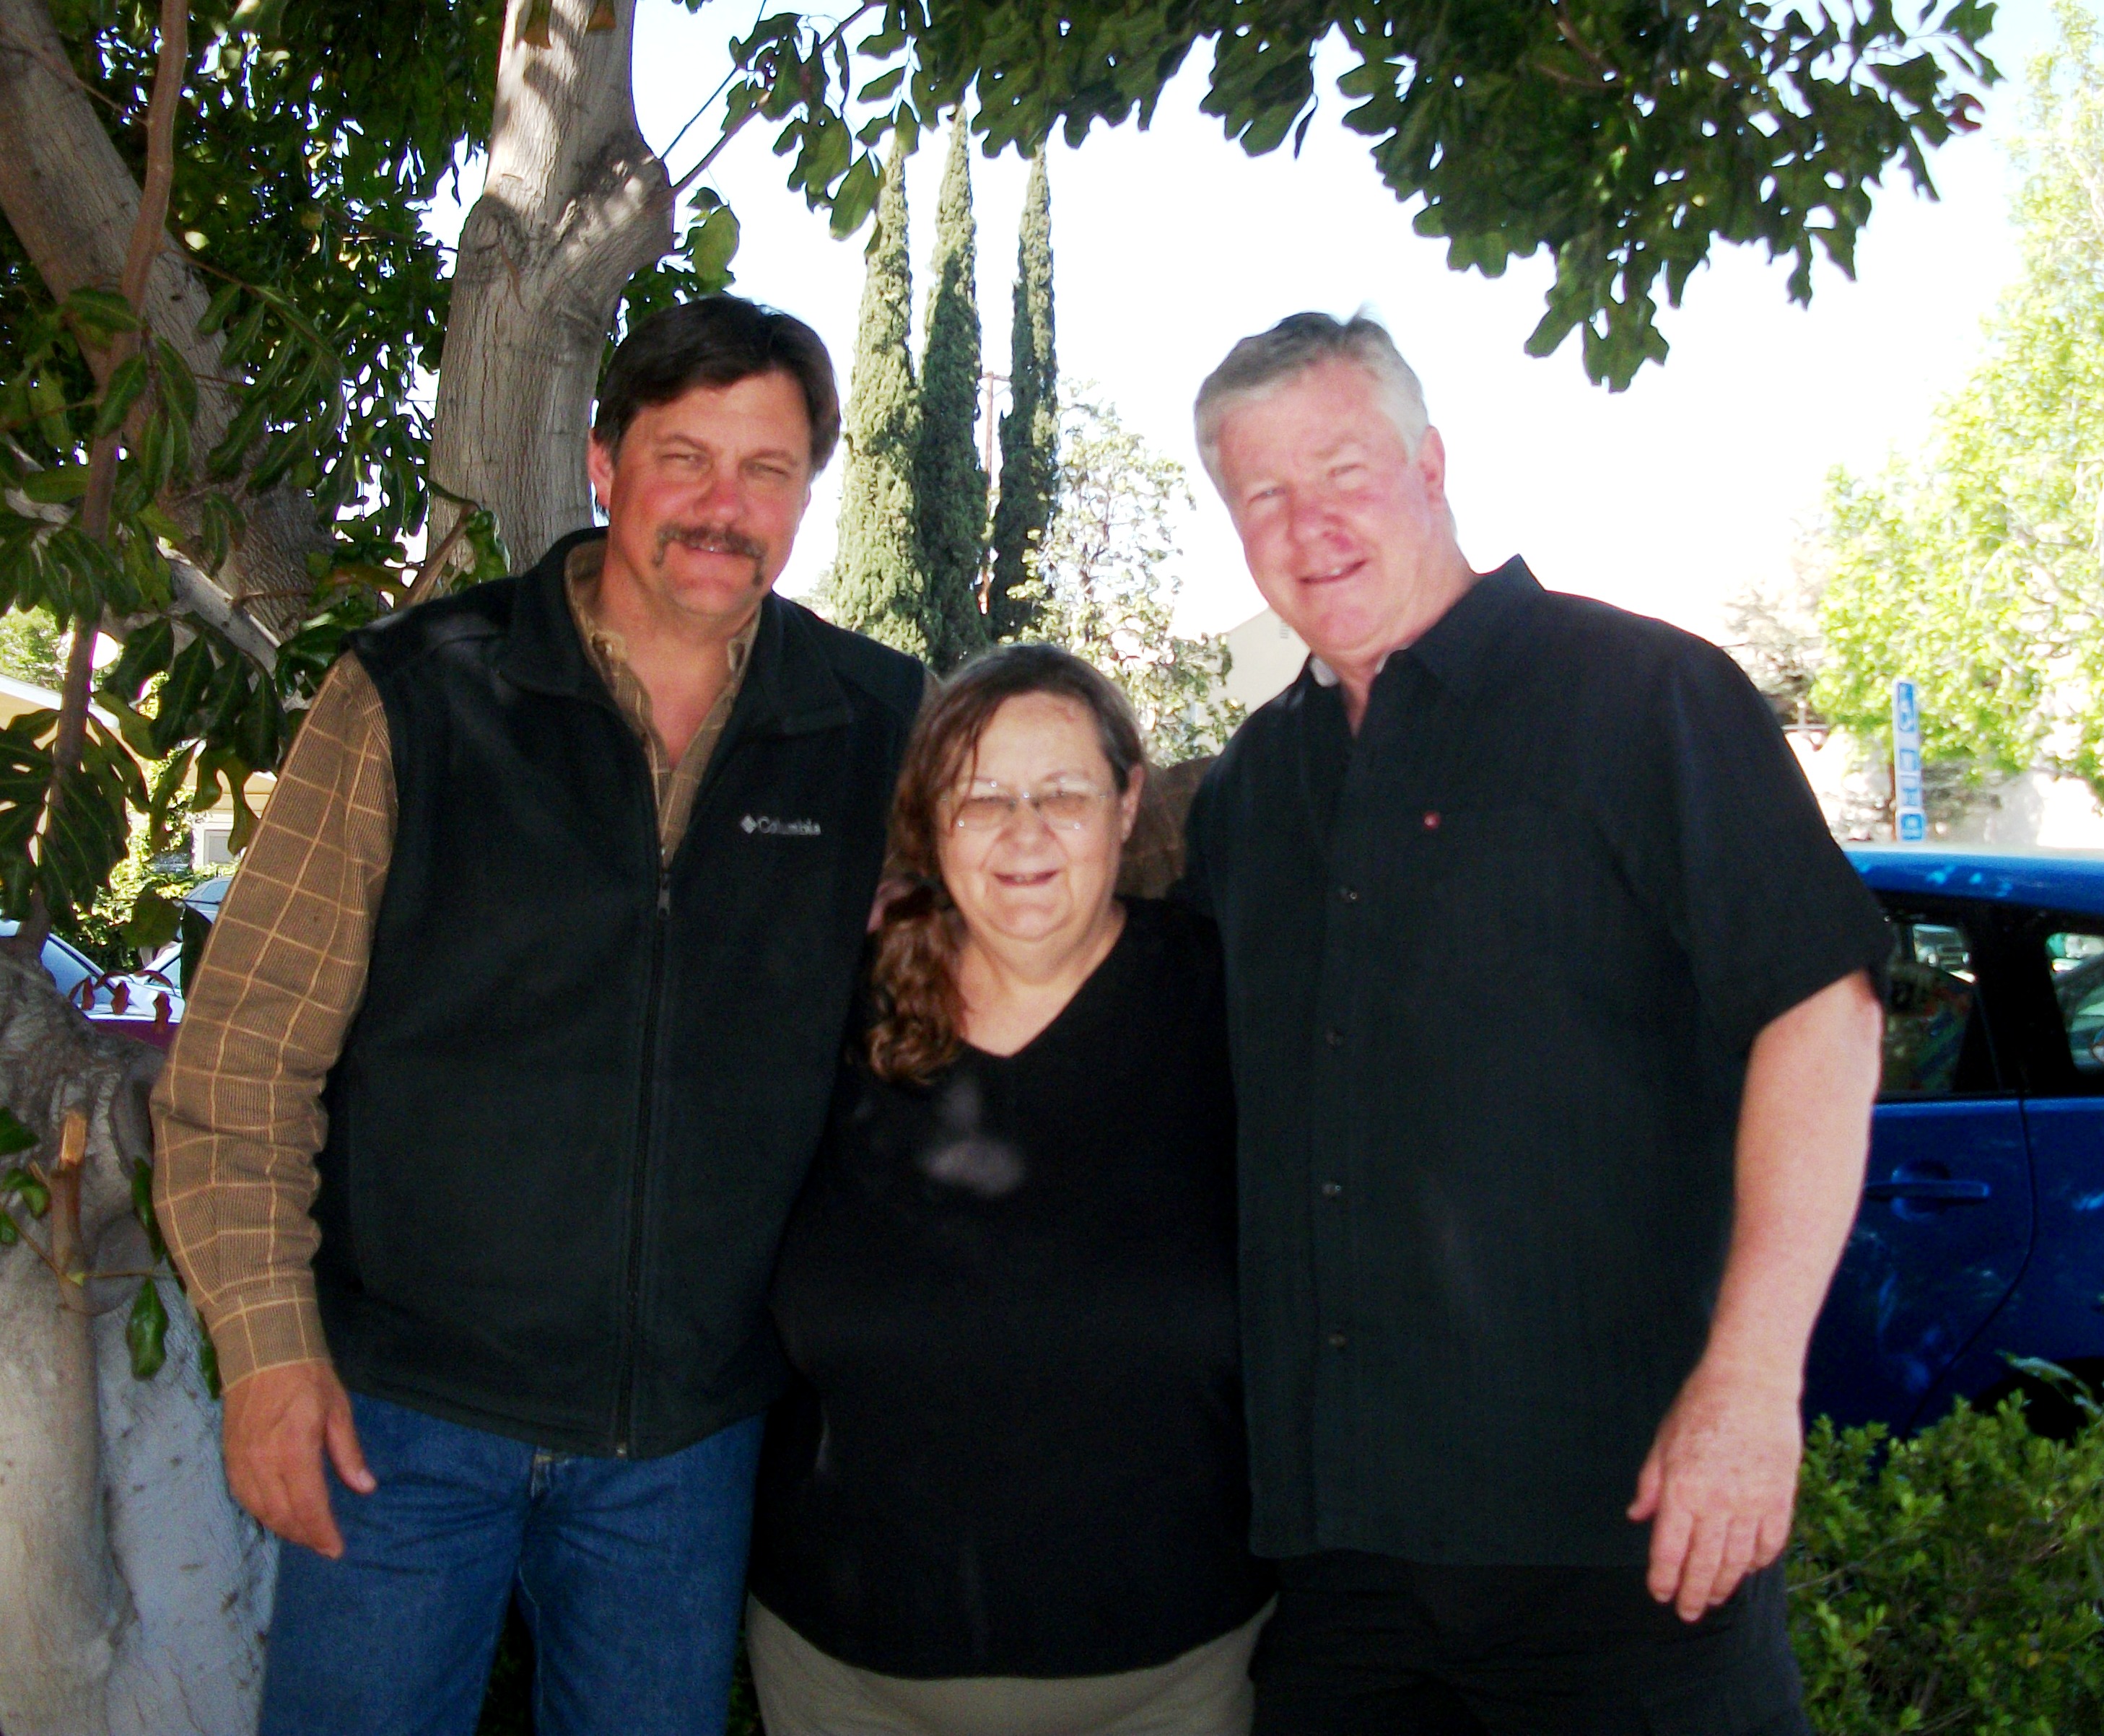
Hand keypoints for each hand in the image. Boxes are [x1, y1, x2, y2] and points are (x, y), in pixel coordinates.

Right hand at [222, 1361, 375, 1558]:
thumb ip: (348, 1453)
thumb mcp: (338, 1410)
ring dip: (283, 1528)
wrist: (262, 1349)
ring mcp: (242, 1461)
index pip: (309, 1505)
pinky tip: (275, 1516)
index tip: (336, 1548)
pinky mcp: (229, 1457)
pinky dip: (260, 1512)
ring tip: (304, 1535)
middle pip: (283, 1514)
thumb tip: (365, 1487)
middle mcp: (263, 1461)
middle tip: (324, 1545)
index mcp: (295, 1449)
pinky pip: (243, 1496)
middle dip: (305, 1535)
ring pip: (261, 1510)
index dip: (322, 1532)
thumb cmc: (307, 1376)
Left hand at [1628, 1357, 1800, 1621]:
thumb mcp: (1663, 1441)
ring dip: (1724, 1585)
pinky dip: (1758, 1562)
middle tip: (1687, 1613)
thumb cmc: (1700, 1406)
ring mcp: (1752, 1504)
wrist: (1751, 1382)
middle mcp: (1717, 1504)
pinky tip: (1747, 1568)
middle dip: (1693, 1594)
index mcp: (1682, 1489)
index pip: (1669, 1549)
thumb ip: (1651, 1484)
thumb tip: (1637, 1516)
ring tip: (1713, 1598)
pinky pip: (1770, 1543)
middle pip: (1703, 1564)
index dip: (1664, 1578)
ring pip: (1737, 1561)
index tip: (1660, 1595)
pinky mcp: (1780, 1499)